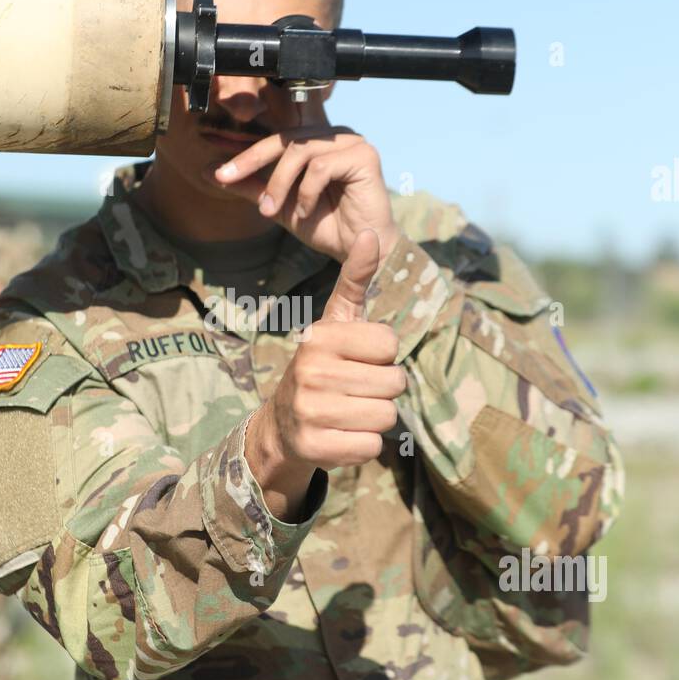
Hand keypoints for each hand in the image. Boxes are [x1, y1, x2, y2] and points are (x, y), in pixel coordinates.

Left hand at [202, 100, 399, 265]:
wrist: (358, 253)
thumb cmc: (326, 226)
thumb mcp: (280, 205)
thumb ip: (252, 187)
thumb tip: (212, 172)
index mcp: (317, 141)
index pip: (276, 139)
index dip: (246, 154)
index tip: (219, 174)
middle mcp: (335, 135)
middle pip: (286, 140)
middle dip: (254, 162)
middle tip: (229, 181)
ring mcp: (352, 142)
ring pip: (301, 151)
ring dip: (279, 182)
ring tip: (272, 210)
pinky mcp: (365, 155)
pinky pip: (322, 166)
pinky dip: (307, 191)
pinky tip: (306, 211)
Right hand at [245, 230, 405, 517]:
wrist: (284, 423)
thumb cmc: (324, 366)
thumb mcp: (337, 322)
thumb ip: (355, 280)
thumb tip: (371, 232)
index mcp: (321, 336)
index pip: (390, 344)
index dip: (382, 355)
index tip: (358, 359)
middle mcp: (311, 370)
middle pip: (394, 383)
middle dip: (382, 390)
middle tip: (354, 390)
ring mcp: (310, 410)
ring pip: (387, 417)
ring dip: (376, 418)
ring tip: (349, 412)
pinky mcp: (313, 446)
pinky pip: (372, 447)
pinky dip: (364, 446)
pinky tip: (342, 435)